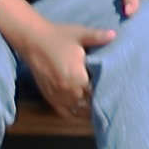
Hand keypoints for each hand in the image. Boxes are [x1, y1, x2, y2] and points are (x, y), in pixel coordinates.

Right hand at [0, 0, 104, 133]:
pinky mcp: (49, 96)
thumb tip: (114, 34)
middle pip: (89, 103)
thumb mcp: (79, 34)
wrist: (32, 40)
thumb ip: (98, 37)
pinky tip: (83, 112)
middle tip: (111, 101)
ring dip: (89, 109)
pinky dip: (75, 114)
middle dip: (99, 102)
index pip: (98, 92)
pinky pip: (65, 112)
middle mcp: (68, 89)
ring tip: (100, 108)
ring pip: (79, 110)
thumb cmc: (57, 36)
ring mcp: (58, 95)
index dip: (107, 93)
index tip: (116, 91)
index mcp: (77, 76)